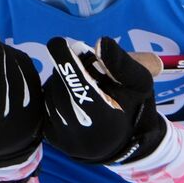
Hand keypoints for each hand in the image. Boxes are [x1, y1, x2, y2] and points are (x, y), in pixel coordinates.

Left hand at [42, 37, 167, 164]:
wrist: (124, 141)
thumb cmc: (134, 105)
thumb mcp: (139, 82)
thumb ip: (121, 63)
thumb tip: (100, 42)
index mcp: (106, 121)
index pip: (80, 87)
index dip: (66, 63)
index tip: (58, 42)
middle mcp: (82, 135)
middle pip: (62, 88)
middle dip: (67, 68)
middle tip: (80, 59)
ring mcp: (64, 140)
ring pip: (50, 95)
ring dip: (60, 79)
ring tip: (79, 80)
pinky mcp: (53, 139)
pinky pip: (44, 105)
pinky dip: (55, 92)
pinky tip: (70, 94)